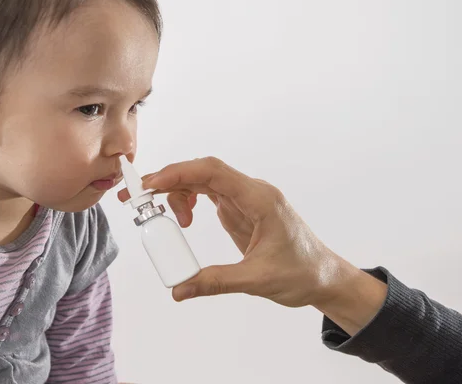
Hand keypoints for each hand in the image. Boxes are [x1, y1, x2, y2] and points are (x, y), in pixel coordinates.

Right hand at [118, 157, 386, 333]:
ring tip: (167, 220)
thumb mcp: (256, 280)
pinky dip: (189, 201)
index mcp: (261, 199)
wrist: (323, 276)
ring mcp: (247, 200)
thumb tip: (179, 289)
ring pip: (204, 181)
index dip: (178, 173)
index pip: (213, 173)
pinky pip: (210, 195)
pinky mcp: (242, 210)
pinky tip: (184, 219)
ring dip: (178, 192)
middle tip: (138, 197)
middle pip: (203, 172)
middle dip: (168, 180)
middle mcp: (253, 192)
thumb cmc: (302, 272)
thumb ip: (215, 281)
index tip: (150, 185)